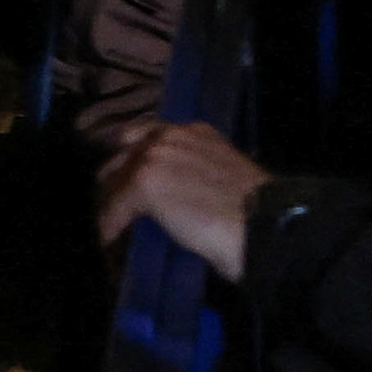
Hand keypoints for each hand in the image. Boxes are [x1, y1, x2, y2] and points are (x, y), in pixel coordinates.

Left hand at [94, 119, 269, 281]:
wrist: (262, 225)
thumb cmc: (256, 212)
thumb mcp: (224, 178)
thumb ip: (197, 174)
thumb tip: (178, 197)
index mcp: (196, 132)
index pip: (148, 137)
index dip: (137, 162)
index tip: (130, 181)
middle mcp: (172, 136)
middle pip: (125, 155)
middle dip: (118, 181)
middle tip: (117, 206)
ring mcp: (156, 156)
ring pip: (116, 179)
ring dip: (111, 203)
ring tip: (110, 224)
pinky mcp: (145, 183)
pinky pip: (114, 208)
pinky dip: (109, 226)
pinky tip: (109, 239)